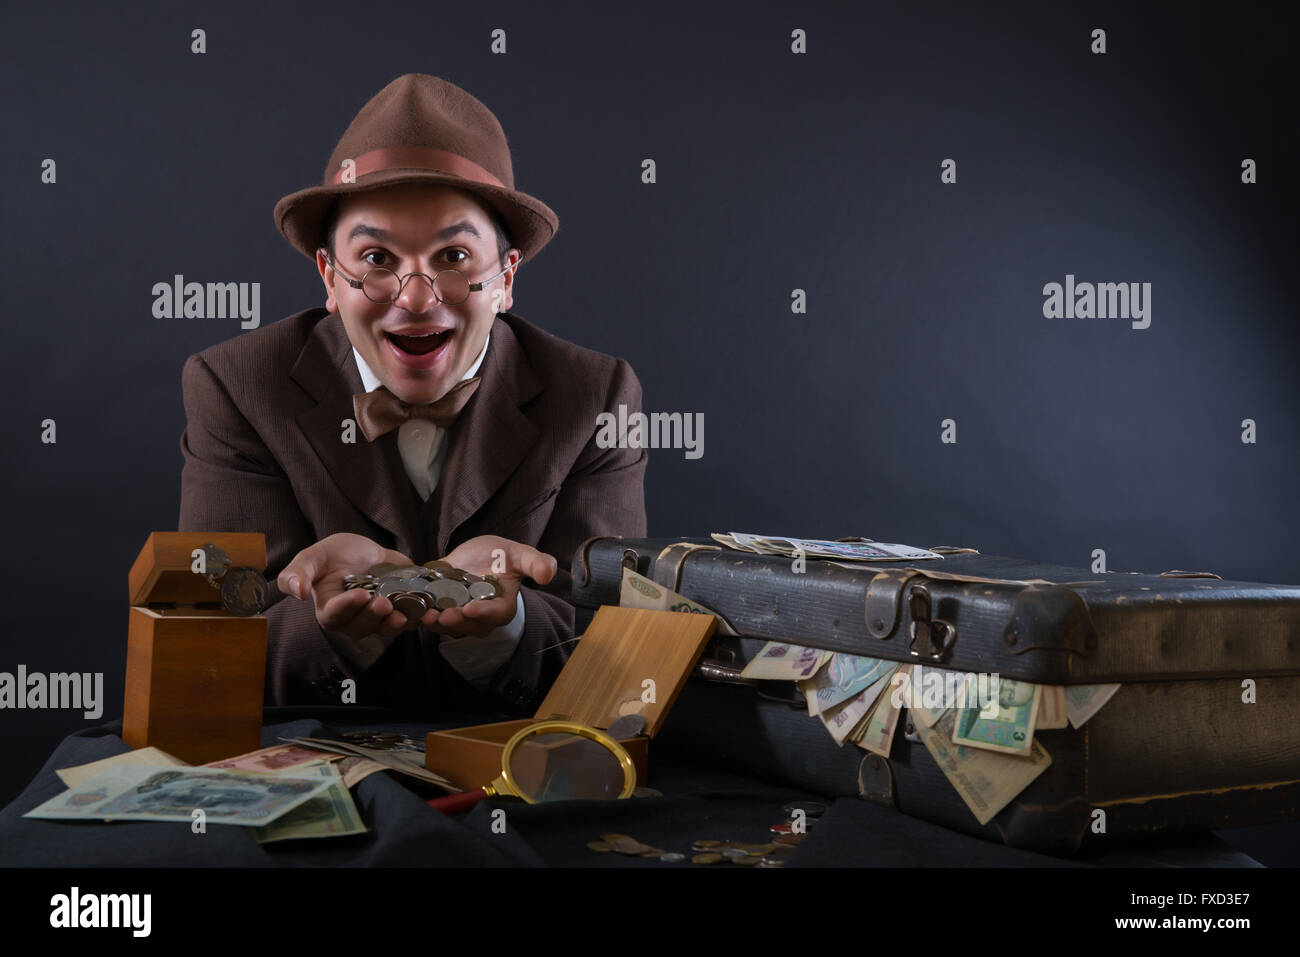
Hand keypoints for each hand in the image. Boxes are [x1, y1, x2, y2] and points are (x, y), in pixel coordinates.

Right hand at [278, 533, 416, 642]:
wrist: (365, 553)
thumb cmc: (334, 555)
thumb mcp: (314, 556)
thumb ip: (298, 573)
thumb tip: (296, 591)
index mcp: (328, 609)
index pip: (334, 615)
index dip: (347, 607)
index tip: (360, 594)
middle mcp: (351, 620)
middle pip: (360, 627)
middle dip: (373, 616)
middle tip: (384, 603)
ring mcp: (375, 619)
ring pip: (383, 629)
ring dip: (393, 624)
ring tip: (402, 613)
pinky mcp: (396, 614)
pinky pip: (405, 623)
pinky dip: (414, 619)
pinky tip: (422, 612)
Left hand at [420, 535, 557, 638]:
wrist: (480, 553)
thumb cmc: (504, 555)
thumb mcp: (521, 554)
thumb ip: (536, 563)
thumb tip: (548, 574)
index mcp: (502, 606)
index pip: (495, 614)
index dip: (484, 613)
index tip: (472, 609)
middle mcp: (480, 615)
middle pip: (468, 625)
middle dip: (456, 622)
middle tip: (443, 617)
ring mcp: (458, 611)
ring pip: (447, 624)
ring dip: (435, 622)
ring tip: (425, 615)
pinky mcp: (440, 605)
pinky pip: (430, 613)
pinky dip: (420, 612)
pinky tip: (411, 606)